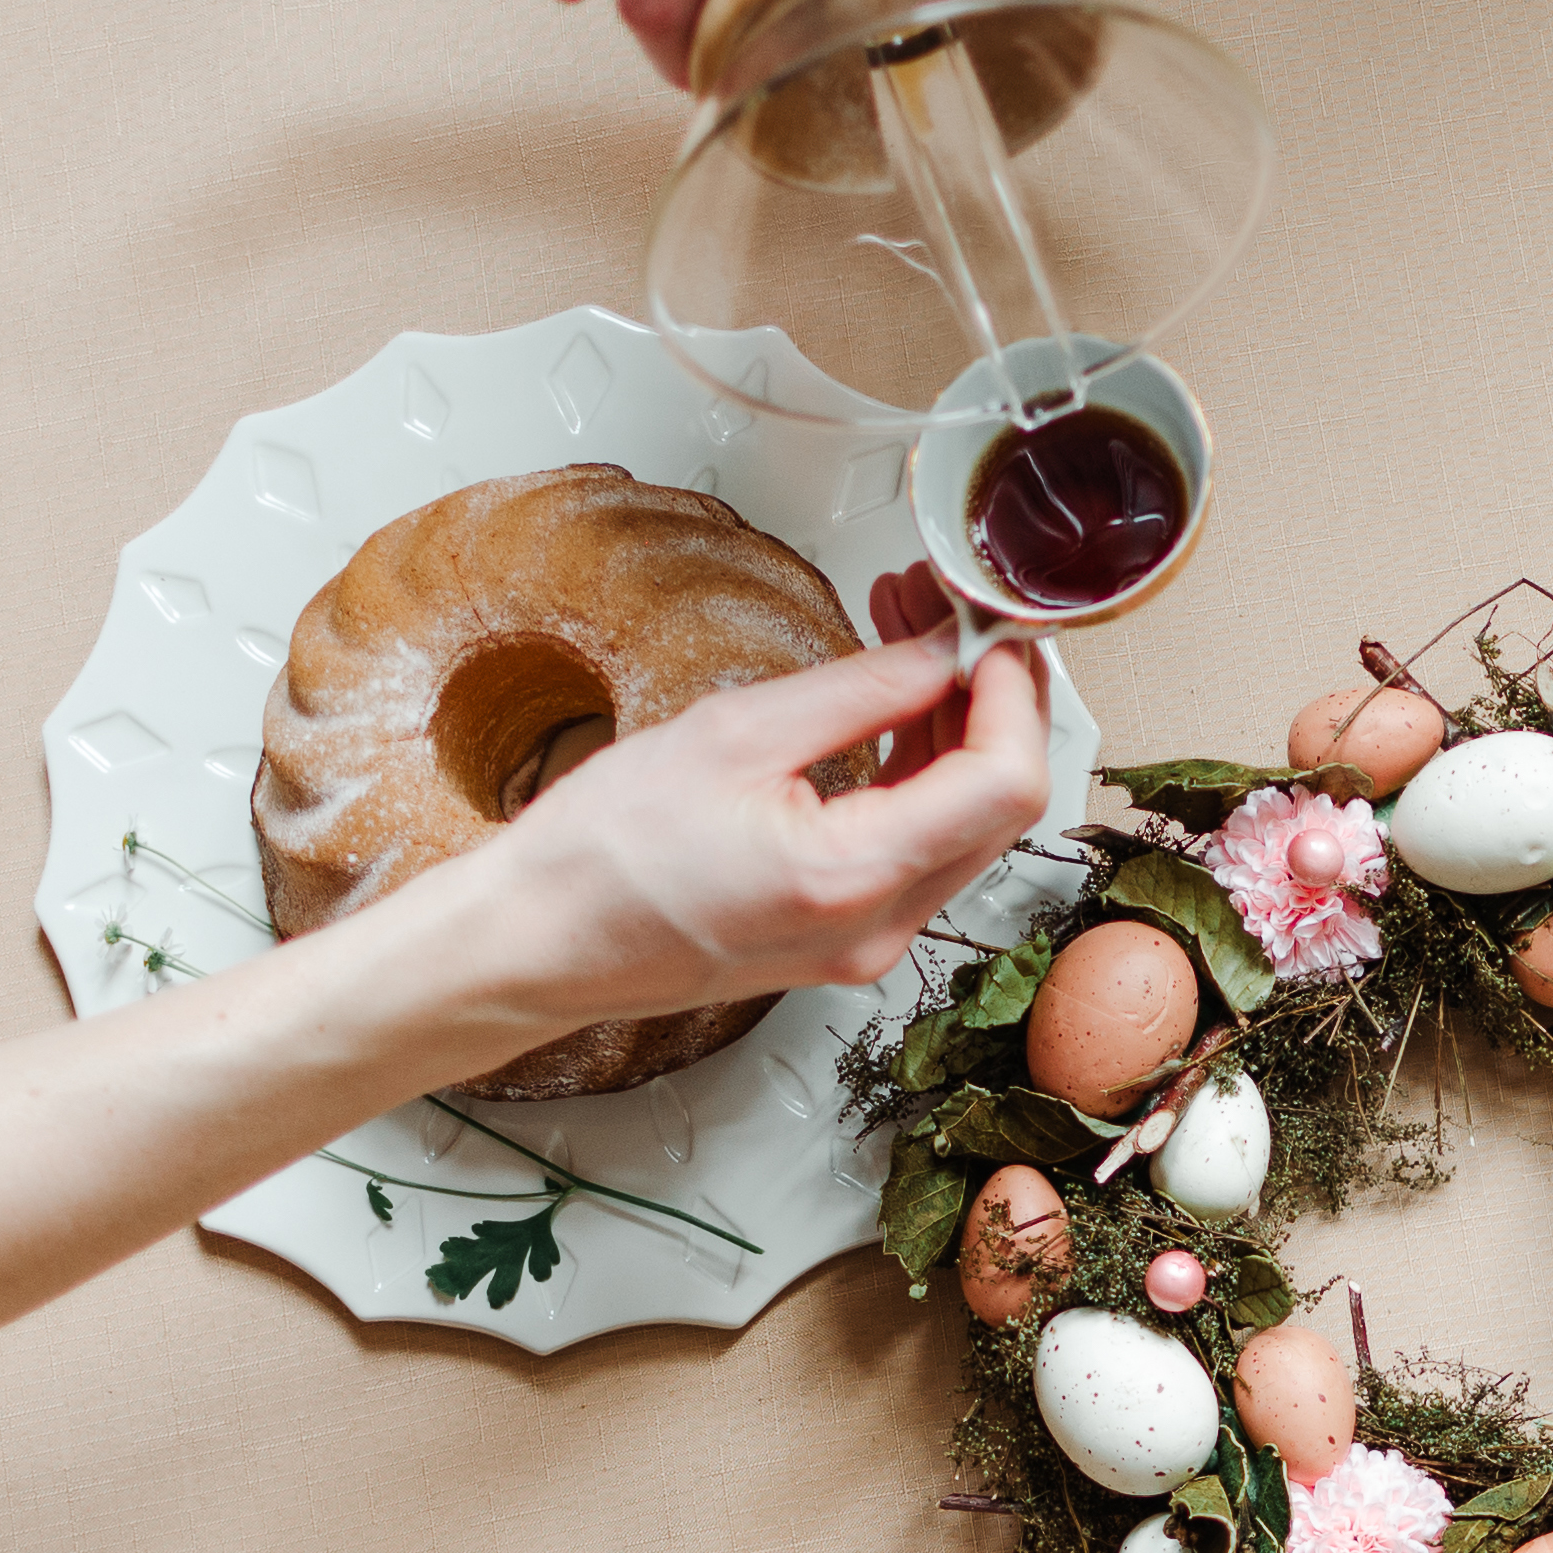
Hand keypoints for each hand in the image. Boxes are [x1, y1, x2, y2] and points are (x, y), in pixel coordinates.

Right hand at [472, 629, 1050, 1025]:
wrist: (537, 941)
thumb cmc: (601, 855)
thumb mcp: (733, 735)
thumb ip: (860, 690)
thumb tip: (943, 650)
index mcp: (855, 878)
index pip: (1004, 782)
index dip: (1016, 692)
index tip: (992, 627)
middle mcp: (881, 926)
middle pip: (997, 804)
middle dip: (990, 696)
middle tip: (947, 610)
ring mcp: (869, 939)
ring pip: (964, 821)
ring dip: (954, 723)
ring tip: (909, 631)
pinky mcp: (848, 933)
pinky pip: (919, 844)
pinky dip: (919, 767)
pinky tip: (891, 701)